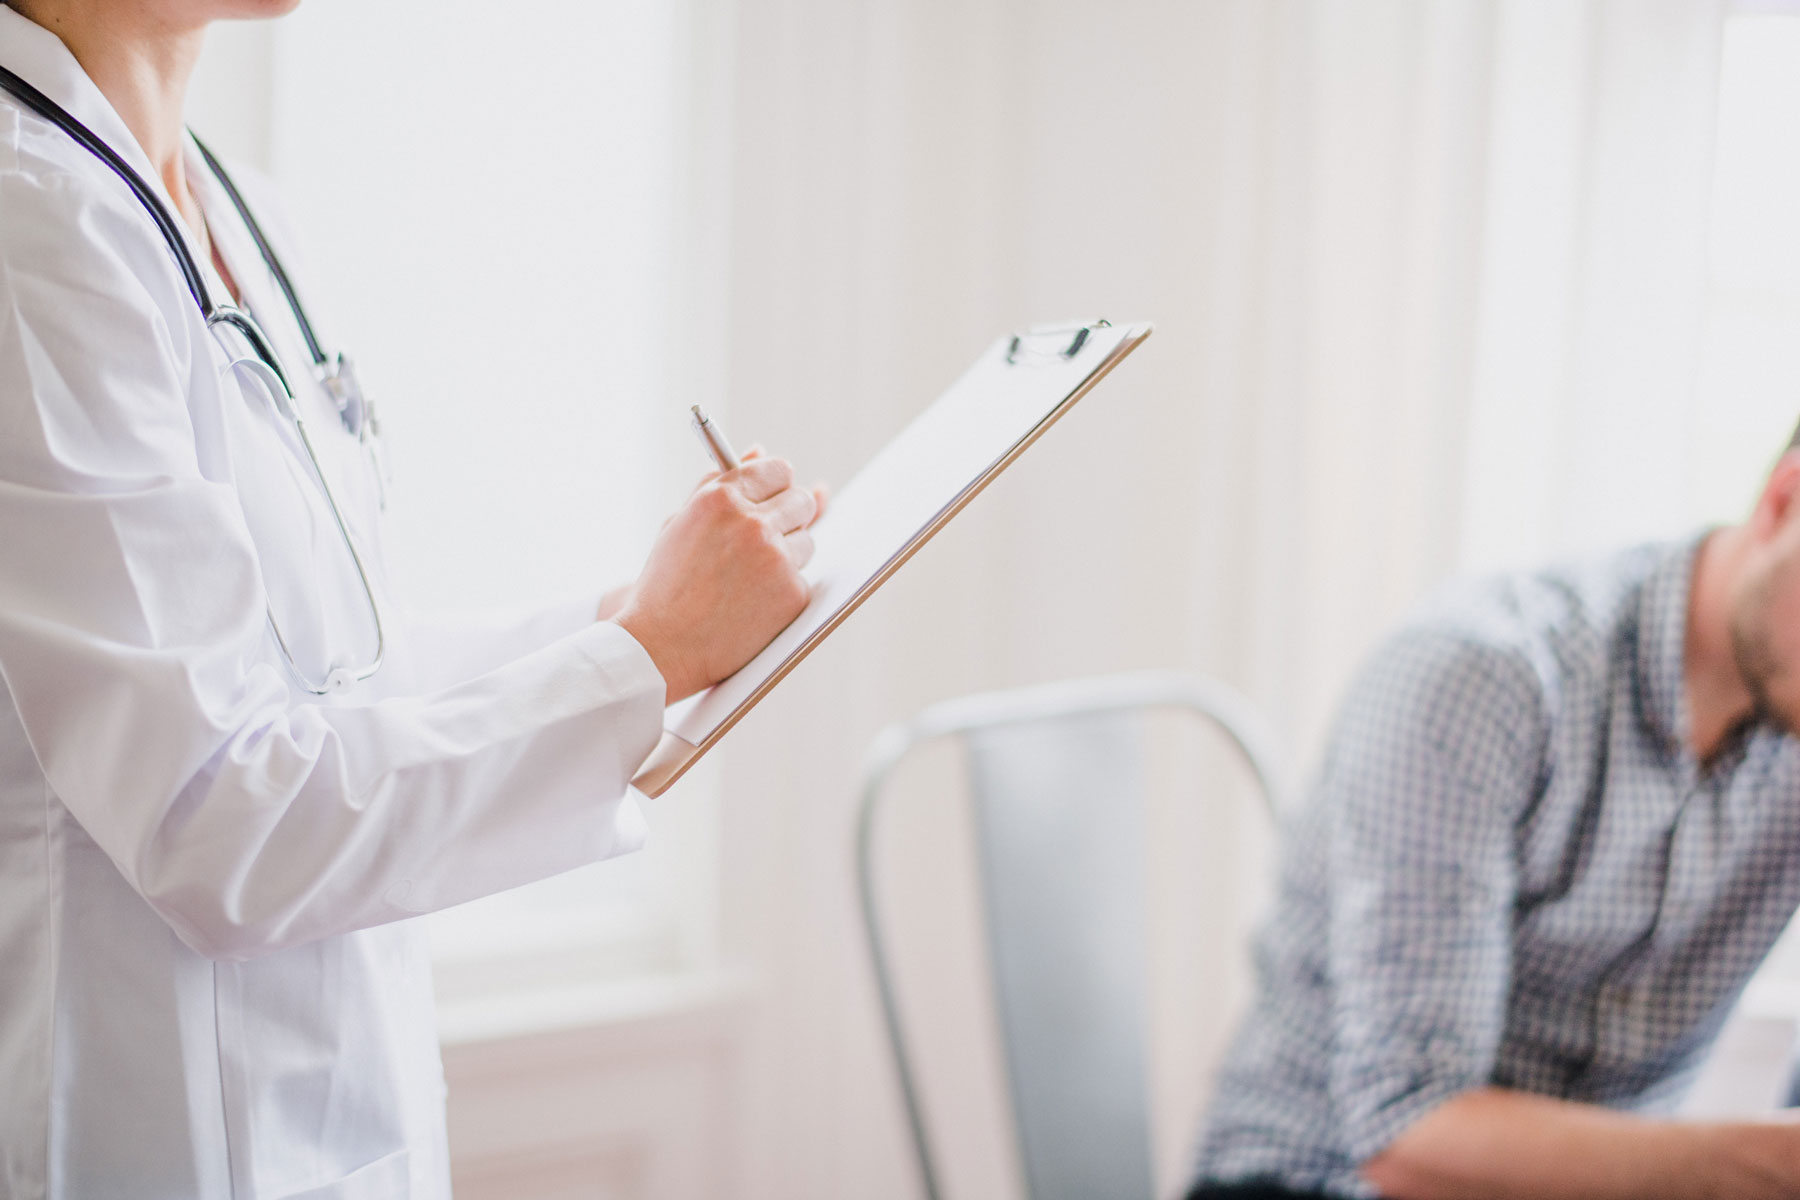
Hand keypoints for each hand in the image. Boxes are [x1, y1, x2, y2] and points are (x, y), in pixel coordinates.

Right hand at [615, 454, 820, 702]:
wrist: (659, 648)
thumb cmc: (665, 585)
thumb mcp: (681, 523)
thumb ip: (718, 482)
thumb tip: (758, 448)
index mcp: (720, 498)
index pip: (776, 470)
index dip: (776, 484)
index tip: (774, 495)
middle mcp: (751, 522)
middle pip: (801, 501)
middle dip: (790, 516)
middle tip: (767, 538)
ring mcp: (775, 558)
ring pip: (806, 541)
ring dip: (787, 555)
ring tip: (746, 580)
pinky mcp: (792, 593)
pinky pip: (803, 579)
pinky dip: (784, 590)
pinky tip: (753, 604)